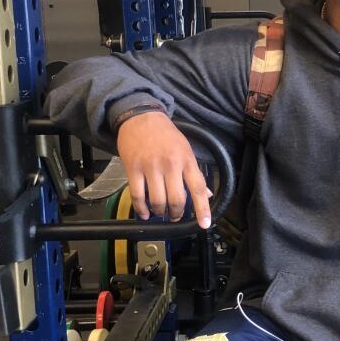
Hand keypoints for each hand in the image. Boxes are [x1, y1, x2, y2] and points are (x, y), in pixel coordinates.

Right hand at [116, 112, 212, 227]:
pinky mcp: (133, 168)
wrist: (140, 116)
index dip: (202, 208)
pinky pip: (137, 195)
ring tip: (160, 212)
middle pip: (177, 199)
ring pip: (157, 200)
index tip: (204, 224)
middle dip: (176, 213)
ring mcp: (151, 167)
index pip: (198, 188)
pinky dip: (141, 209)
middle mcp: (170, 164)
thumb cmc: (166, 134)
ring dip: (160, 212)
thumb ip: (194, 172)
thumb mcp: (186, 149)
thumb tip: (206, 194)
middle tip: (175, 216)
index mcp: (186, 160)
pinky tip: (144, 213)